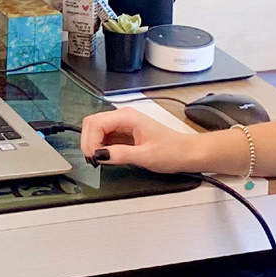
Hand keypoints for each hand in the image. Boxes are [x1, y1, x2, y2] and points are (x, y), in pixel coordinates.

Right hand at [79, 105, 212, 174]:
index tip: (94, 157)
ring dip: (93, 144)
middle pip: (91, 123)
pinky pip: (104, 137)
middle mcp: (123, 117)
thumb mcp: (146, 156)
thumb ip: (120, 154)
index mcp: (127, 117)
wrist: (187, 153)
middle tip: (94, 160)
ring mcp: (123, 124)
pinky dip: (100, 147)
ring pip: (96, 130)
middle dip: (88, 141)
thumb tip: (99, 155)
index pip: (95, 123)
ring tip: (100, 159)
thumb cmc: (172, 151)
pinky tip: (106, 156)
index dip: (90, 141)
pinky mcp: (124, 133)